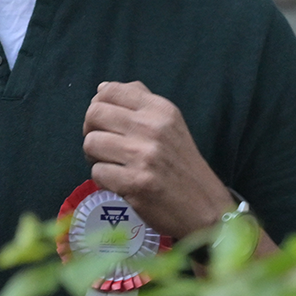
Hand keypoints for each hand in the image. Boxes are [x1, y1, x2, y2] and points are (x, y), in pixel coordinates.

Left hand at [82, 80, 233, 238]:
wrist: (205, 207)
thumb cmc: (182, 166)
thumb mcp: (171, 125)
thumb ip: (139, 103)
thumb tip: (102, 88)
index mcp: (161, 109)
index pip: (110, 90)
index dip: (98, 105)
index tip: (105, 122)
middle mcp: (152, 128)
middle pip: (94, 113)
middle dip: (91, 130)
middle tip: (102, 145)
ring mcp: (143, 156)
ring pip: (91, 143)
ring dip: (95, 157)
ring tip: (111, 165)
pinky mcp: (134, 183)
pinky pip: (97, 173)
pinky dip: (104, 180)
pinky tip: (120, 183)